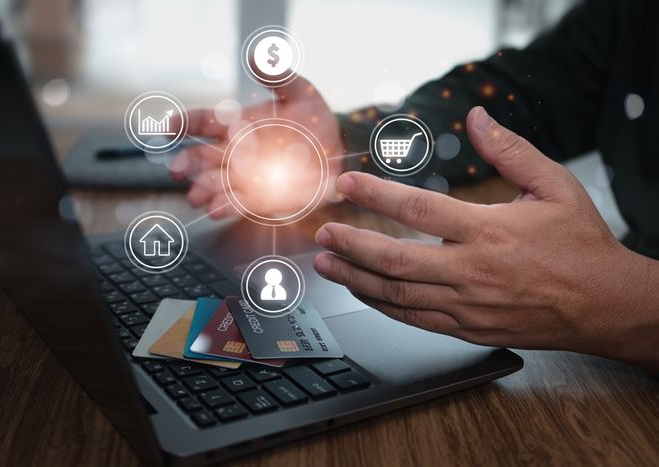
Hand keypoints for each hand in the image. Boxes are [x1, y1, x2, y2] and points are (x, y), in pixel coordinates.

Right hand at [169, 76, 344, 218]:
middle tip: (177, 168)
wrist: (338, 152)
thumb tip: (256, 55)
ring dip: (204, 189)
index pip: (204, 122)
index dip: (184, 124)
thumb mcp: (301, 93)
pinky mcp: (260, 198)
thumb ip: (278, 76)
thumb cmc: (315, 120)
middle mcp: (235, 152)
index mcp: (238, 125)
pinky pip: (238, 203)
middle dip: (187, 163)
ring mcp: (245, 177)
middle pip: (202, 158)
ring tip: (195, 196)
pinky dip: (226, 206)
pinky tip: (215, 210)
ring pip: (216, 183)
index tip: (169, 128)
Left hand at [313, 107, 658, 370]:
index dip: (375, 194)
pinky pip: (413, 319)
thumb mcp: (555, 185)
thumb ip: (511, 150)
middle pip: (394, 258)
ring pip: (396, 294)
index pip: (418, 209)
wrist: (603, 305)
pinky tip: (362, 292)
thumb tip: (478, 118)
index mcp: (489, 231)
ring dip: (355, 278)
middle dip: (351, 243)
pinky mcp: (467, 329)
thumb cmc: (580, 246)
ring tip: (327, 264)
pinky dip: (382, 305)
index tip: (347, 183)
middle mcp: (472, 271)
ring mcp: (467, 305)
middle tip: (324, 232)